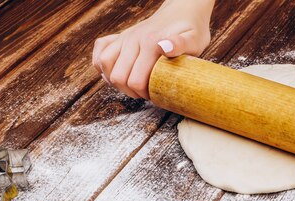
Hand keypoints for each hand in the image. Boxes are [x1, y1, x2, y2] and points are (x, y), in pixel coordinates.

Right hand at [92, 1, 211, 98]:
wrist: (183, 10)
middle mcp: (133, 39)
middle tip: (146, 92)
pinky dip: (102, 66)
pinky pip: (100, 52)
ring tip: (132, 85)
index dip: (145, 94)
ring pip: (104, 64)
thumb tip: (164, 48)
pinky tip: (116, 72)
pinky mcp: (120, 37)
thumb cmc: (192, 29)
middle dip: (131, 91)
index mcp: (150, 43)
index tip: (157, 94)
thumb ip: (181, 44)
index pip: (135, 81)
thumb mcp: (194, 39)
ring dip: (115, 81)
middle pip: (117, 77)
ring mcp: (124, 37)